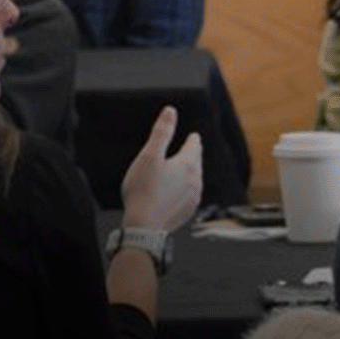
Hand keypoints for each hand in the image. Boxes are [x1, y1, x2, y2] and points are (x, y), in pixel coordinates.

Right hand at [121, 106, 202, 233]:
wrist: (144, 226)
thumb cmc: (144, 191)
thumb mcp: (149, 155)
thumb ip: (162, 132)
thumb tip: (171, 112)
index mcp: (187, 165)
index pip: (194, 147)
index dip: (192, 140)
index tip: (193, 137)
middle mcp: (195, 181)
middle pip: (196, 164)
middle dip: (193, 156)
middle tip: (191, 150)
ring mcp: (192, 198)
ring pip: (194, 180)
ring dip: (190, 174)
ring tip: (185, 171)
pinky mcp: (187, 212)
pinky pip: (189, 196)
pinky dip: (184, 190)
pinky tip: (178, 193)